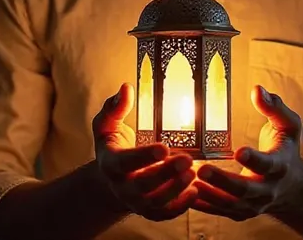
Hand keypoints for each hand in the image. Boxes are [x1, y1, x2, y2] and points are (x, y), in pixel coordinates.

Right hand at [93, 82, 196, 220]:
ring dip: (176, 189)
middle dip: (166, 174)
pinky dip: (180, 206)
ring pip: (156, 201)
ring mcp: (137, 201)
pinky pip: (165, 213)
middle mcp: (123, 186)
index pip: (126, 162)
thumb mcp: (107, 124)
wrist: (111, 179)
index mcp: (112, 163)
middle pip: (144, 185)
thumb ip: (114, 107)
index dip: (144, 157)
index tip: (164, 147)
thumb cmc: (113, 145)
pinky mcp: (151, 210)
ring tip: (193, 172)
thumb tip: (126, 88)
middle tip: (187, 159)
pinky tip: (195, 191)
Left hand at [192, 85, 302, 220]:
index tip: (238, 151)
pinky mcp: (240, 212)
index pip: (267, 164)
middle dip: (222, 180)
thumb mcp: (288, 125)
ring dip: (208, 194)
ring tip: (187, 181)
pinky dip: (203, 204)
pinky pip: (220, 211)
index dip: (253, 159)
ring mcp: (253, 204)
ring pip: (229, 204)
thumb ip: (274, 107)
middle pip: (244, 190)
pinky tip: (186, 193)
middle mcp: (267, 190)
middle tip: (202, 168)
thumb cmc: (286, 149)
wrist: (293, 188)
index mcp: (280, 166)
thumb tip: (257, 90)